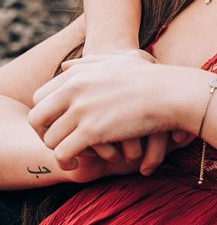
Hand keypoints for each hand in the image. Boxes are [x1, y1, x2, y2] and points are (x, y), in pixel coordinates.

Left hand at [28, 55, 181, 169]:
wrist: (171, 93)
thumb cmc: (152, 77)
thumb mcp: (119, 60)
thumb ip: (89, 62)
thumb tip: (65, 66)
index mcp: (76, 75)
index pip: (40, 97)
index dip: (45, 115)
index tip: (58, 126)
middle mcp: (73, 90)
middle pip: (37, 118)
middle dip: (44, 135)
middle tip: (58, 144)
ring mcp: (81, 110)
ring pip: (49, 139)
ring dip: (58, 150)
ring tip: (71, 157)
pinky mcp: (92, 132)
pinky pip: (62, 152)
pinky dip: (66, 161)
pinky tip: (76, 164)